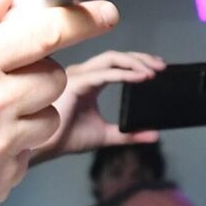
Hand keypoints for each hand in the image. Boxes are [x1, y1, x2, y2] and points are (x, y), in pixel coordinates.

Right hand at [0, 0, 117, 205]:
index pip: (49, 32)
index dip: (84, 18)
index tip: (105, 13)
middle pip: (56, 76)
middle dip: (39, 70)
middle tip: (4, 75)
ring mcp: (4, 147)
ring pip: (49, 117)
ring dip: (30, 111)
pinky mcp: (6, 178)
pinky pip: (29, 152)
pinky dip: (13, 145)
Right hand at [37, 50, 165, 159]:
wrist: (43, 149)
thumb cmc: (65, 138)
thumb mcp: (106, 135)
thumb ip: (128, 134)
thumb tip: (155, 135)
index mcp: (89, 80)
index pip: (116, 63)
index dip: (138, 62)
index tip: (158, 68)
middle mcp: (83, 73)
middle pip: (116, 56)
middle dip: (141, 58)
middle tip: (161, 67)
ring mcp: (78, 75)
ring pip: (111, 59)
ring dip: (135, 63)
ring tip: (153, 73)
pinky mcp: (75, 82)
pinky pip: (104, 73)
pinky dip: (125, 74)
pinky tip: (140, 78)